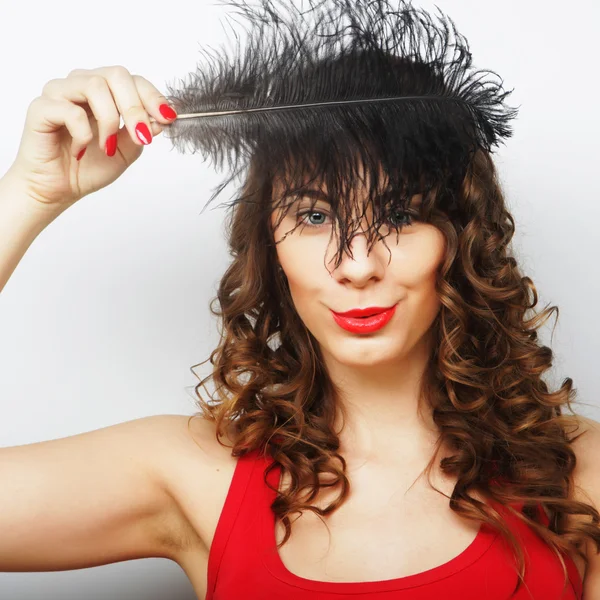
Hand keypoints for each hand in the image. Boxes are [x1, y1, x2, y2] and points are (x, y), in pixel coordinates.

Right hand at [6, 66, 176, 211]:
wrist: (58, 188)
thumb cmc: (89, 166)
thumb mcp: (127, 151)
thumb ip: (143, 131)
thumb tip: (162, 118)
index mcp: (104, 92)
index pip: (132, 80)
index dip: (152, 97)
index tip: (167, 118)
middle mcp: (81, 85)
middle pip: (116, 75)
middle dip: (135, 107)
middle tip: (142, 135)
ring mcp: (59, 93)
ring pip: (94, 86)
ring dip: (110, 120)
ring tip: (107, 147)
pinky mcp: (41, 108)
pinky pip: (69, 110)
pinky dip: (83, 134)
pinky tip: (80, 150)